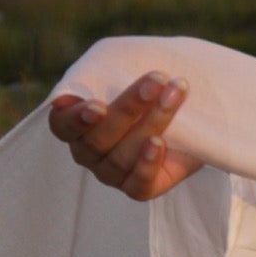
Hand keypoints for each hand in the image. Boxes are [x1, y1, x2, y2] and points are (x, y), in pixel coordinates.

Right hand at [47, 69, 203, 201]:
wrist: (193, 118)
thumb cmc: (152, 90)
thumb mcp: (130, 71)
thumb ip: (111, 68)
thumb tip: (103, 69)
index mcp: (76, 125)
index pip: (62, 126)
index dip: (76, 119)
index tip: (98, 105)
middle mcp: (89, 153)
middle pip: (98, 138)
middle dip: (128, 107)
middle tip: (156, 81)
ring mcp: (111, 174)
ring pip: (122, 156)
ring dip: (151, 123)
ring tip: (173, 96)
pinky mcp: (139, 188)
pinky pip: (137, 185)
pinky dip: (147, 164)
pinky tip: (158, 143)